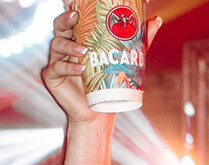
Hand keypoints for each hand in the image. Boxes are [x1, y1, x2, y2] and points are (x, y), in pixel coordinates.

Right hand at [41, 9, 162, 125]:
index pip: (71, 20)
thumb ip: (138, 39)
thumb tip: (156, 20)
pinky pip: (56, 68)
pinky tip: (80, 69)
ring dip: (69, 46)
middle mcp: (65, 48)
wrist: (99, 111)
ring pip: (56, 45)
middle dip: (65, 20)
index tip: (79, 8)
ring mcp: (56, 61)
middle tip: (75, 18)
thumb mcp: (126, 58)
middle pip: (59, 27)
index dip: (72, 12)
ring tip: (84, 52)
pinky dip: (68, 68)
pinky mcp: (52, 77)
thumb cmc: (109, 83)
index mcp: (78, 39)